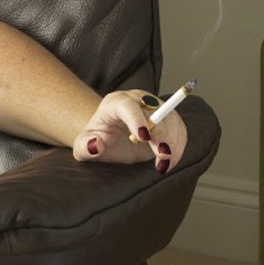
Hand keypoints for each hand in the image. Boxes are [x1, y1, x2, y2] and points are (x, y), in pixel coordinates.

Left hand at [71, 89, 186, 173]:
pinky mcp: (166, 117)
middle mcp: (136, 100)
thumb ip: (86, 147)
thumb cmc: (96, 141)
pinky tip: (170, 161)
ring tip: (164, 164)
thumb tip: (96, 144)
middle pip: (154, 111)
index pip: (127, 106)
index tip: (144, 138)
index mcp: (114, 103)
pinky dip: (179, 146)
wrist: (109, 137)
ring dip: (173, 142)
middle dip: (161, 135)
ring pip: (171, 119)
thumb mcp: (84, 147)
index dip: (136, 120)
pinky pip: (179, 128)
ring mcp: (153, 106)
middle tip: (162, 157)